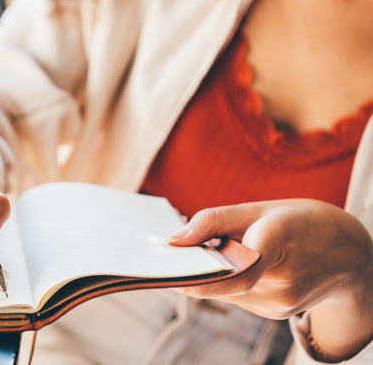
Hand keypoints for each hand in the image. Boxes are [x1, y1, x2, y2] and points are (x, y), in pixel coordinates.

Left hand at [169, 199, 372, 358]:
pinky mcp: (278, 313)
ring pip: (227, 291)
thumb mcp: (260, 208)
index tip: (170, 267)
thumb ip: (213, 221)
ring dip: (212, 275)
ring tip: (214, 252)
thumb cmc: (300, 222)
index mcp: (279, 240)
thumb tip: (174, 241)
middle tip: (171, 255)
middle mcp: (284, 278)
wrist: (351, 252)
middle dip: (195, 270)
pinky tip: (236, 266)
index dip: (201, 273)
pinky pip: (239, 297)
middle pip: (224, 280)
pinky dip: (228, 282)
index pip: (237, 268)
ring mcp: (282, 301)